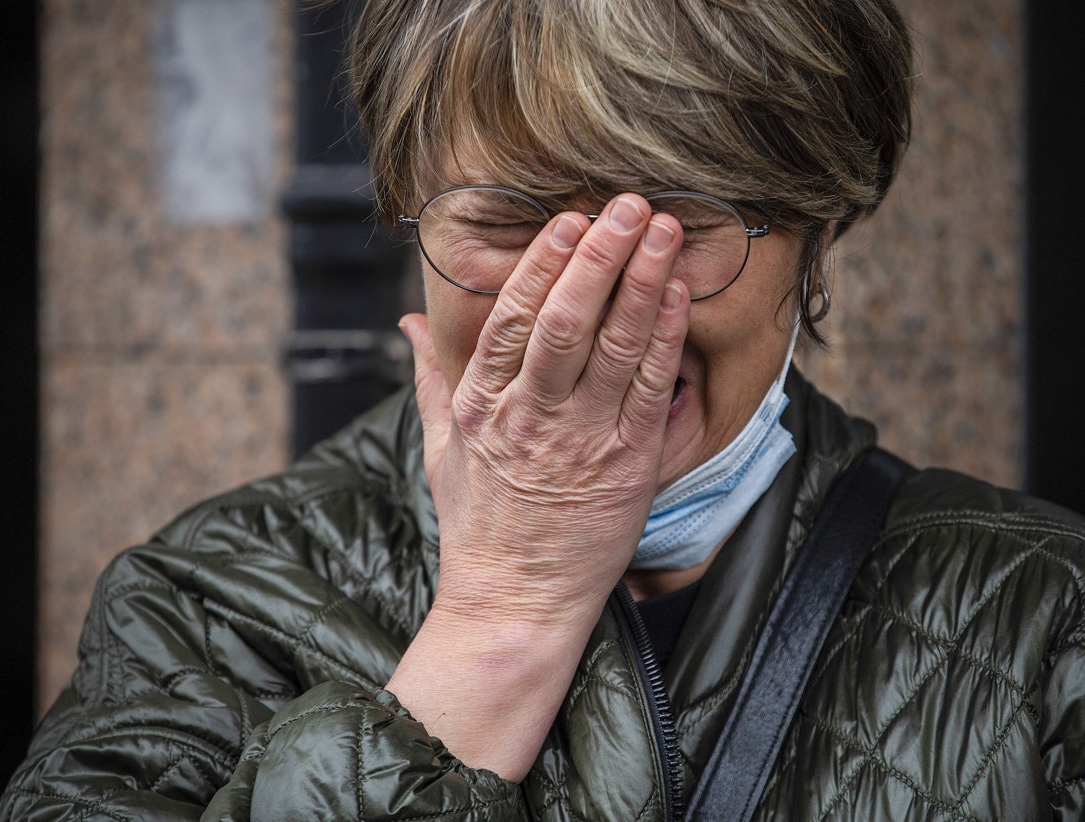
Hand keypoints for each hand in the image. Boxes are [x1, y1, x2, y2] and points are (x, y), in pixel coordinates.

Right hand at [406, 193, 688, 625]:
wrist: (514, 602)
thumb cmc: (479, 523)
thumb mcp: (440, 447)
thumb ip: (429, 377)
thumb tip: (408, 323)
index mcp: (483, 404)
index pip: (513, 319)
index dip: (543, 264)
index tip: (568, 220)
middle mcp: (530, 415)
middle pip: (566, 320)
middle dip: (600, 256)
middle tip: (628, 206)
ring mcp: (581, 439)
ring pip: (613, 347)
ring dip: (642, 282)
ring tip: (664, 230)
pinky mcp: (625, 465)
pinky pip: (647, 391)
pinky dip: (663, 340)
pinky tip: (676, 295)